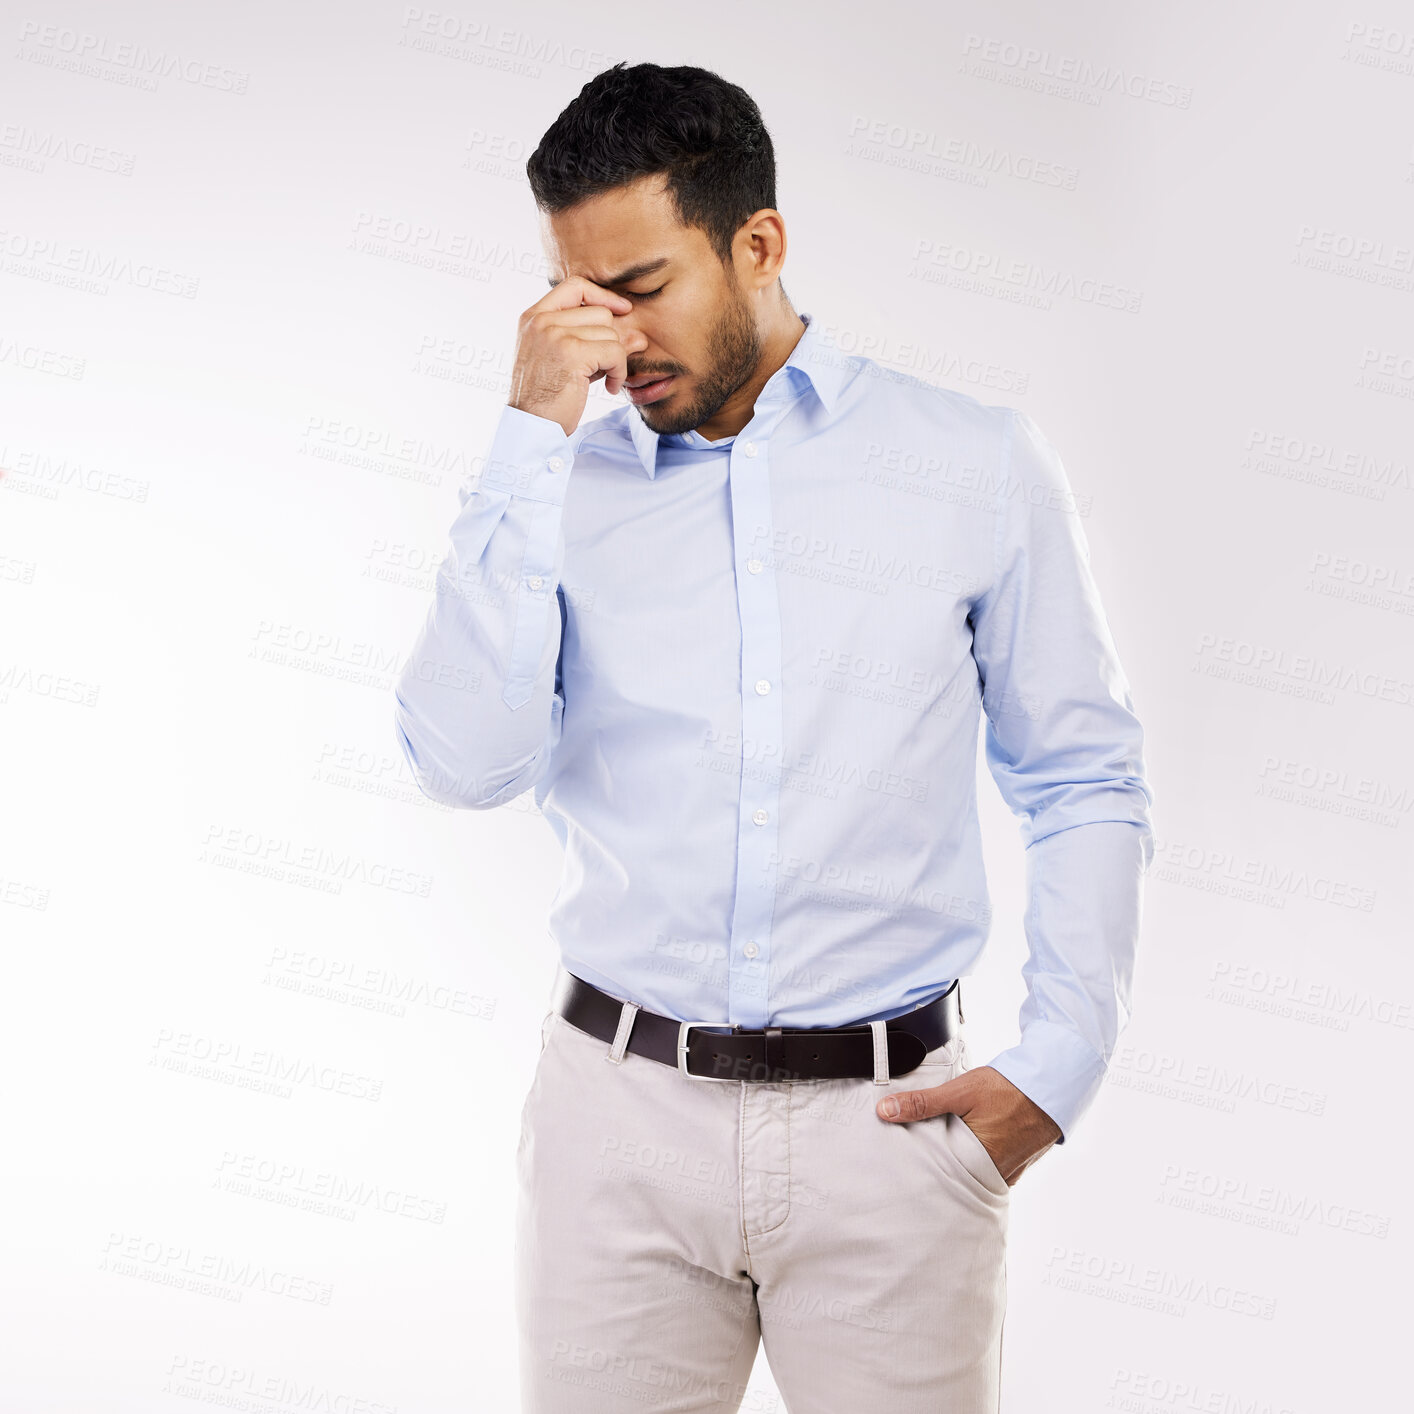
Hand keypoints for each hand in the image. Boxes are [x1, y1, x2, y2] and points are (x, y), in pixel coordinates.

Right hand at [508, 277, 649, 436]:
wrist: (531, 427)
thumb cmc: (548, 399)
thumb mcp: (570, 363)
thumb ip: (596, 343)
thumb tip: (638, 336)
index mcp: (533, 317)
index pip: (575, 285)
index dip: (603, 296)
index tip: (622, 310)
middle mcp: (540, 320)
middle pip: (599, 312)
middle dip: (611, 340)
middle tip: (607, 366)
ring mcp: (554, 334)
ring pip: (610, 333)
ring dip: (616, 359)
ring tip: (605, 379)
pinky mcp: (571, 353)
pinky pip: (614, 352)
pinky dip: (619, 371)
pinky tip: (609, 387)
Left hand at [875, 1065, 1061, 1186]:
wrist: (1052, 1082)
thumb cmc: (1009, 1088)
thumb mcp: (960, 1091)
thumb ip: (923, 1104)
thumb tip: (885, 1111)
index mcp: (980, 1163)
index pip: (941, 1175)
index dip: (922, 1168)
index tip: (902, 1163)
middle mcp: (997, 1174)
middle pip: (957, 1177)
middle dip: (939, 1169)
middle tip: (915, 1159)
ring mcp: (1010, 1170)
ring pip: (974, 1172)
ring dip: (959, 1164)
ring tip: (936, 1153)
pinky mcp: (1018, 1161)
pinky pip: (991, 1166)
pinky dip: (977, 1159)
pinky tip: (965, 1146)